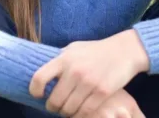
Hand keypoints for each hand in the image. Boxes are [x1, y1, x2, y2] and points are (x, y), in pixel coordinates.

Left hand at [29, 30, 148, 116]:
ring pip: (68, 110)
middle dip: (53, 107)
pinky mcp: (102, 92)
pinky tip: (80, 112)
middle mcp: (74, 71)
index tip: (39, 94)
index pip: (39, 78)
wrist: (123, 51)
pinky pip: (85, 113)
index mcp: (64, 58)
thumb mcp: (74, 48)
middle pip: (54, 101)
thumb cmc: (96, 50)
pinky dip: (80, 116)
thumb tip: (44, 73)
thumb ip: (60, 59)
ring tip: (68, 109)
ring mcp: (88, 82)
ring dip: (66, 113)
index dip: (35, 90)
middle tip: (56, 106)